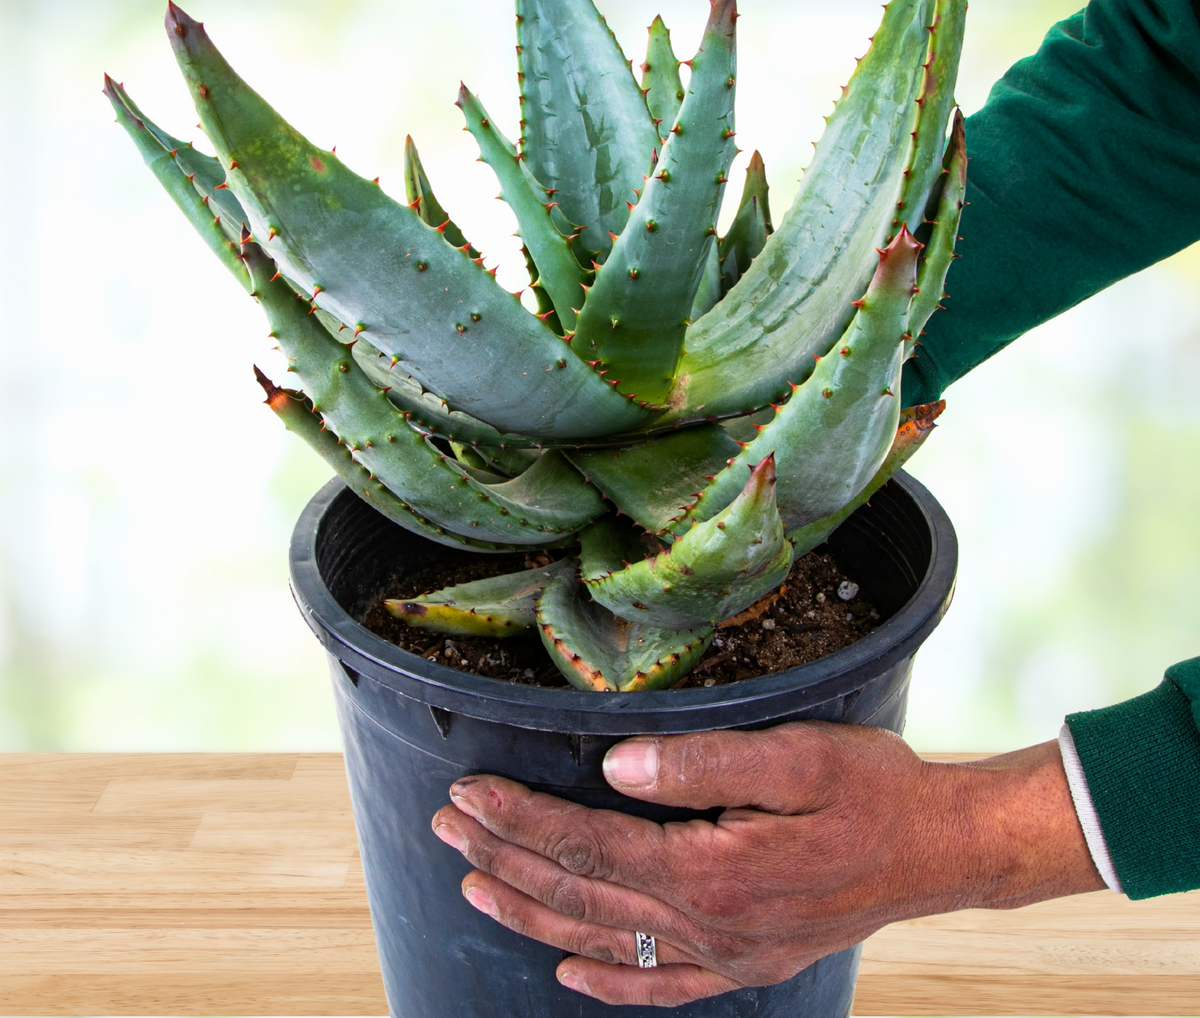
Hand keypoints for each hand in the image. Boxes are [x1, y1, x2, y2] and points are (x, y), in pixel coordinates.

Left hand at [431, 722, 1103, 1006]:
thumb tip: (615, 764)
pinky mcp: (747, 961)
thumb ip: (702, 763)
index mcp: (711, 870)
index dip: (521, 818)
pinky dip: (608, 979)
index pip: (588, 844)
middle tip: (447, 824)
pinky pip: (661, 983)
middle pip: (581, 892)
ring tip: (475, 881)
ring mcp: (726, 954)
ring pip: (604, 939)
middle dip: (505, 855)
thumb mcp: (796, 756)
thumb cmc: (873, 791)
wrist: (941, 850)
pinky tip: (570, 972)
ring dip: (532, 910)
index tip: (469, 791)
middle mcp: (709, 925)